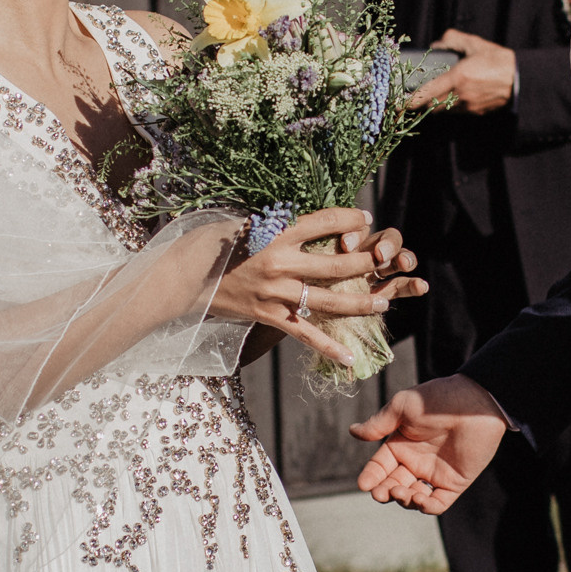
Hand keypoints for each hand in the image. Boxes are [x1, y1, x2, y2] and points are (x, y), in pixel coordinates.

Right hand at [211, 208, 426, 368]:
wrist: (182, 277)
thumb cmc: (210, 242)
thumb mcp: (241, 219)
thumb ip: (273, 219)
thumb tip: (300, 212)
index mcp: (275, 232)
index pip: (324, 222)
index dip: (349, 218)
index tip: (366, 217)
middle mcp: (280, 263)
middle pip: (335, 265)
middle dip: (366, 262)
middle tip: (387, 260)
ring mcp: (276, 293)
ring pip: (328, 300)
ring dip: (360, 303)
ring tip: (384, 302)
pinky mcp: (269, 316)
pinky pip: (305, 333)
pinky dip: (328, 347)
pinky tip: (349, 359)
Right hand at [350, 376, 509, 513]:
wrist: (474, 403)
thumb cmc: (437, 400)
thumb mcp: (402, 408)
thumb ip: (378, 424)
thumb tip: (352, 432)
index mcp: (401, 444)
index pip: (380, 466)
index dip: (371, 476)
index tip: (364, 485)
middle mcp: (416, 462)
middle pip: (393, 484)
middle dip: (384, 492)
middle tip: (380, 493)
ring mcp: (435, 474)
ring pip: (412, 497)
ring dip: (403, 499)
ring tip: (400, 491)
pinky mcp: (454, 483)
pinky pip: (437, 503)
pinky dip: (426, 506)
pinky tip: (419, 498)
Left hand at [406, 29, 516, 114]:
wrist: (521, 80)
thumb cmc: (498, 60)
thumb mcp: (475, 44)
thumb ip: (454, 40)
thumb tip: (437, 43)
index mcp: (458, 78)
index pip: (426, 94)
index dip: (408, 102)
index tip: (395, 105)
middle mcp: (460, 96)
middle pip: (430, 105)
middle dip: (418, 103)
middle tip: (405, 100)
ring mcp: (468, 107)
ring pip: (441, 110)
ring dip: (432, 104)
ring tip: (428, 95)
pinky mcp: (475, 113)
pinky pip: (454, 111)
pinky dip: (447, 105)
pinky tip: (450, 95)